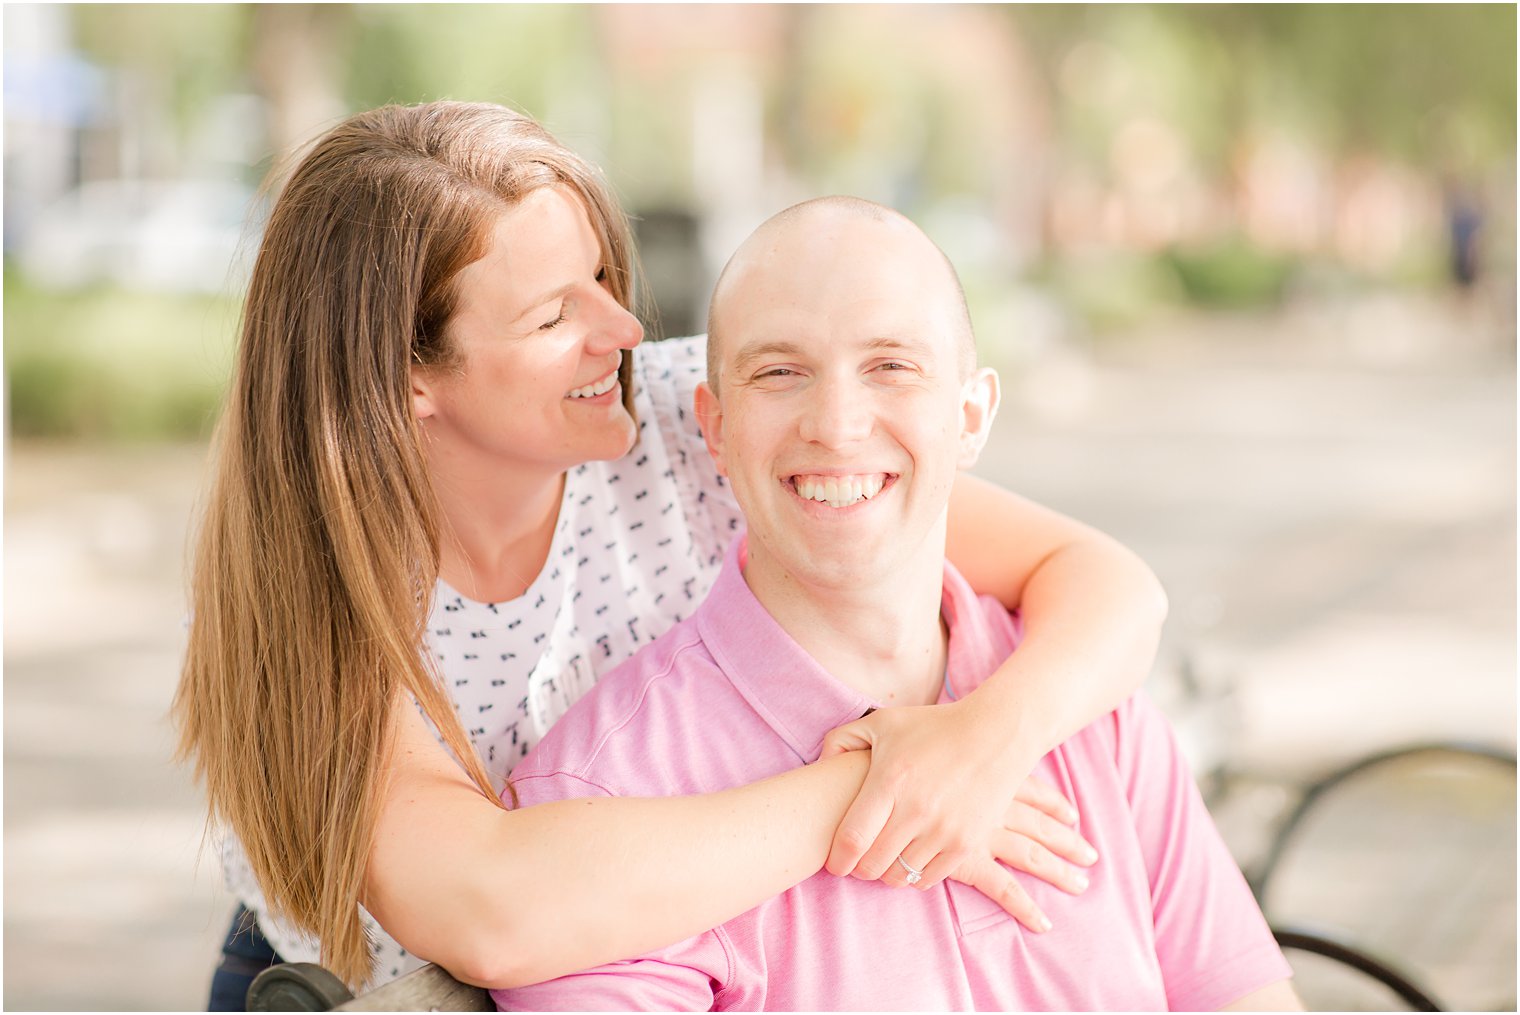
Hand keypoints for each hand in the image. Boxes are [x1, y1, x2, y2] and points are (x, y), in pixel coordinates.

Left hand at [819, 700, 1097, 931]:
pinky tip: (910, 859)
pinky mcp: (967, 842)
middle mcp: (916, 809)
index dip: (836, 860)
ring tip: (884, 859)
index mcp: (889, 781)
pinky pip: (928, 879)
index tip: (834, 864)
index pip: (851, 839)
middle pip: (872, 865)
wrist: (996, 734)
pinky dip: (915, 875)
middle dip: (858, 869)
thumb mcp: (883, 722)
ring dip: (887, 873)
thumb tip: (819, 765)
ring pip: (900, 876)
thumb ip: (842, 739)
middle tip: (858, 861)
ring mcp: (944, 829)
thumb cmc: (933, 727)